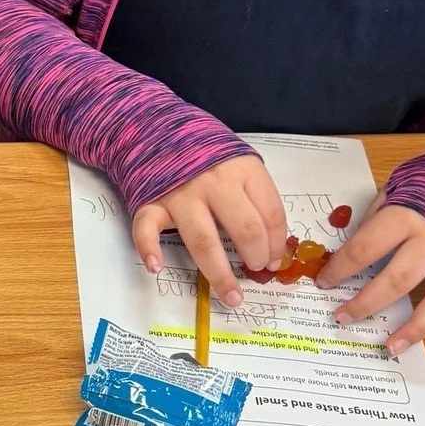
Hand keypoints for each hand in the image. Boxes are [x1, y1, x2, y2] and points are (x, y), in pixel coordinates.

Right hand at [132, 155, 288, 306]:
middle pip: (245, 229)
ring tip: (231, 295)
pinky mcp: (151, 202)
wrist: (158, 129)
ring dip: (219, 273)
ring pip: (204, 241)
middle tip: (256, 271)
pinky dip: (149, 248)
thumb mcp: (239, 161)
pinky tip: (156, 267)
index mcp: (242, 169)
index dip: (278, 243)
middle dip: (257, 258)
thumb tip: (274, 244)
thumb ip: (255, 194)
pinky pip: (147, 228)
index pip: (271, 213)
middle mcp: (214, 182)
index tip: (276, 261)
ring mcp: (181, 194)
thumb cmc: (205, 153)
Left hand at [318, 202, 424, 352]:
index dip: (340, 269)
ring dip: (416, 327)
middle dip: (365, 303)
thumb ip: (376, 217)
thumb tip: (349, 249)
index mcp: (407, 218)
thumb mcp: (397, 188)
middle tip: (341, 318)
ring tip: (391, 347)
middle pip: (397, 281)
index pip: (365, 249)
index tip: (323, 283)